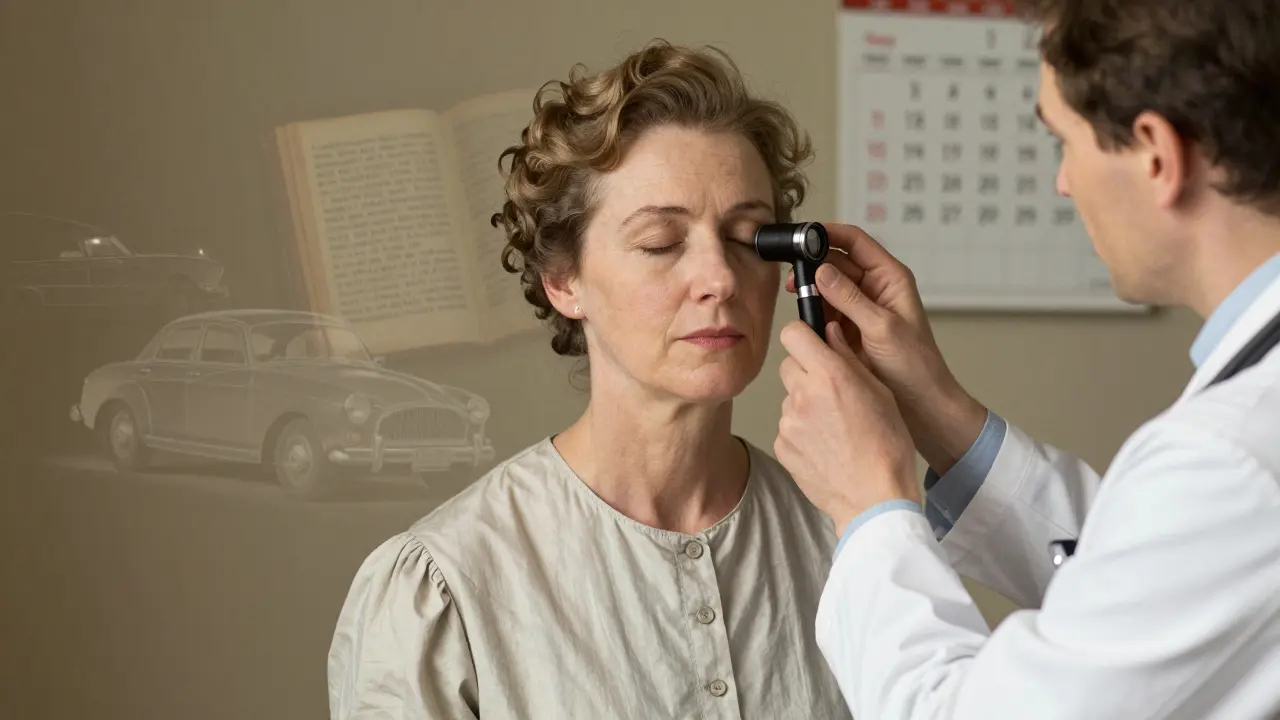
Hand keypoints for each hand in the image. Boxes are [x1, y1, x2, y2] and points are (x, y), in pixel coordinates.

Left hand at [775, 319, 920, 534]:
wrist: (874, 498)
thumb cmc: (887, 446)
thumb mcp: (879, 392)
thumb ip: (848, 359)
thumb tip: (829, 333)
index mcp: (830, 375)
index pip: (793, 333)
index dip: (803, 337)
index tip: (812, 345)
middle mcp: (803, 395)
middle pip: (788, 365)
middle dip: (805, 372)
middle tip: (829, 391)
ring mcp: (789, 422)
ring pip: (789, 398)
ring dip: (804, 405)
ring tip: (833, 427)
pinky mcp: (782, 446)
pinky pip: (787, 427)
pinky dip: (800, 432)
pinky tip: (824, 446)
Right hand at [786, 223, 986, 474]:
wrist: (920, 405)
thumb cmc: (915, 366)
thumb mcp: (881, 328)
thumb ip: (850, 299)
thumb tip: (822, 272)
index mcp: (890, 278)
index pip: (856, 242)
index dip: (830, 234)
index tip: (804, 235)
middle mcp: (874, 289)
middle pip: (837, 263)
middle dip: (814, 265)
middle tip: (793, 275)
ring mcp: (860, 309)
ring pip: (827, 288)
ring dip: (811, 291)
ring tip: (796, 296)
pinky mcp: (848, 329)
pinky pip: (825, 312)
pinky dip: (813, 313)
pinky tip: (805, 319)